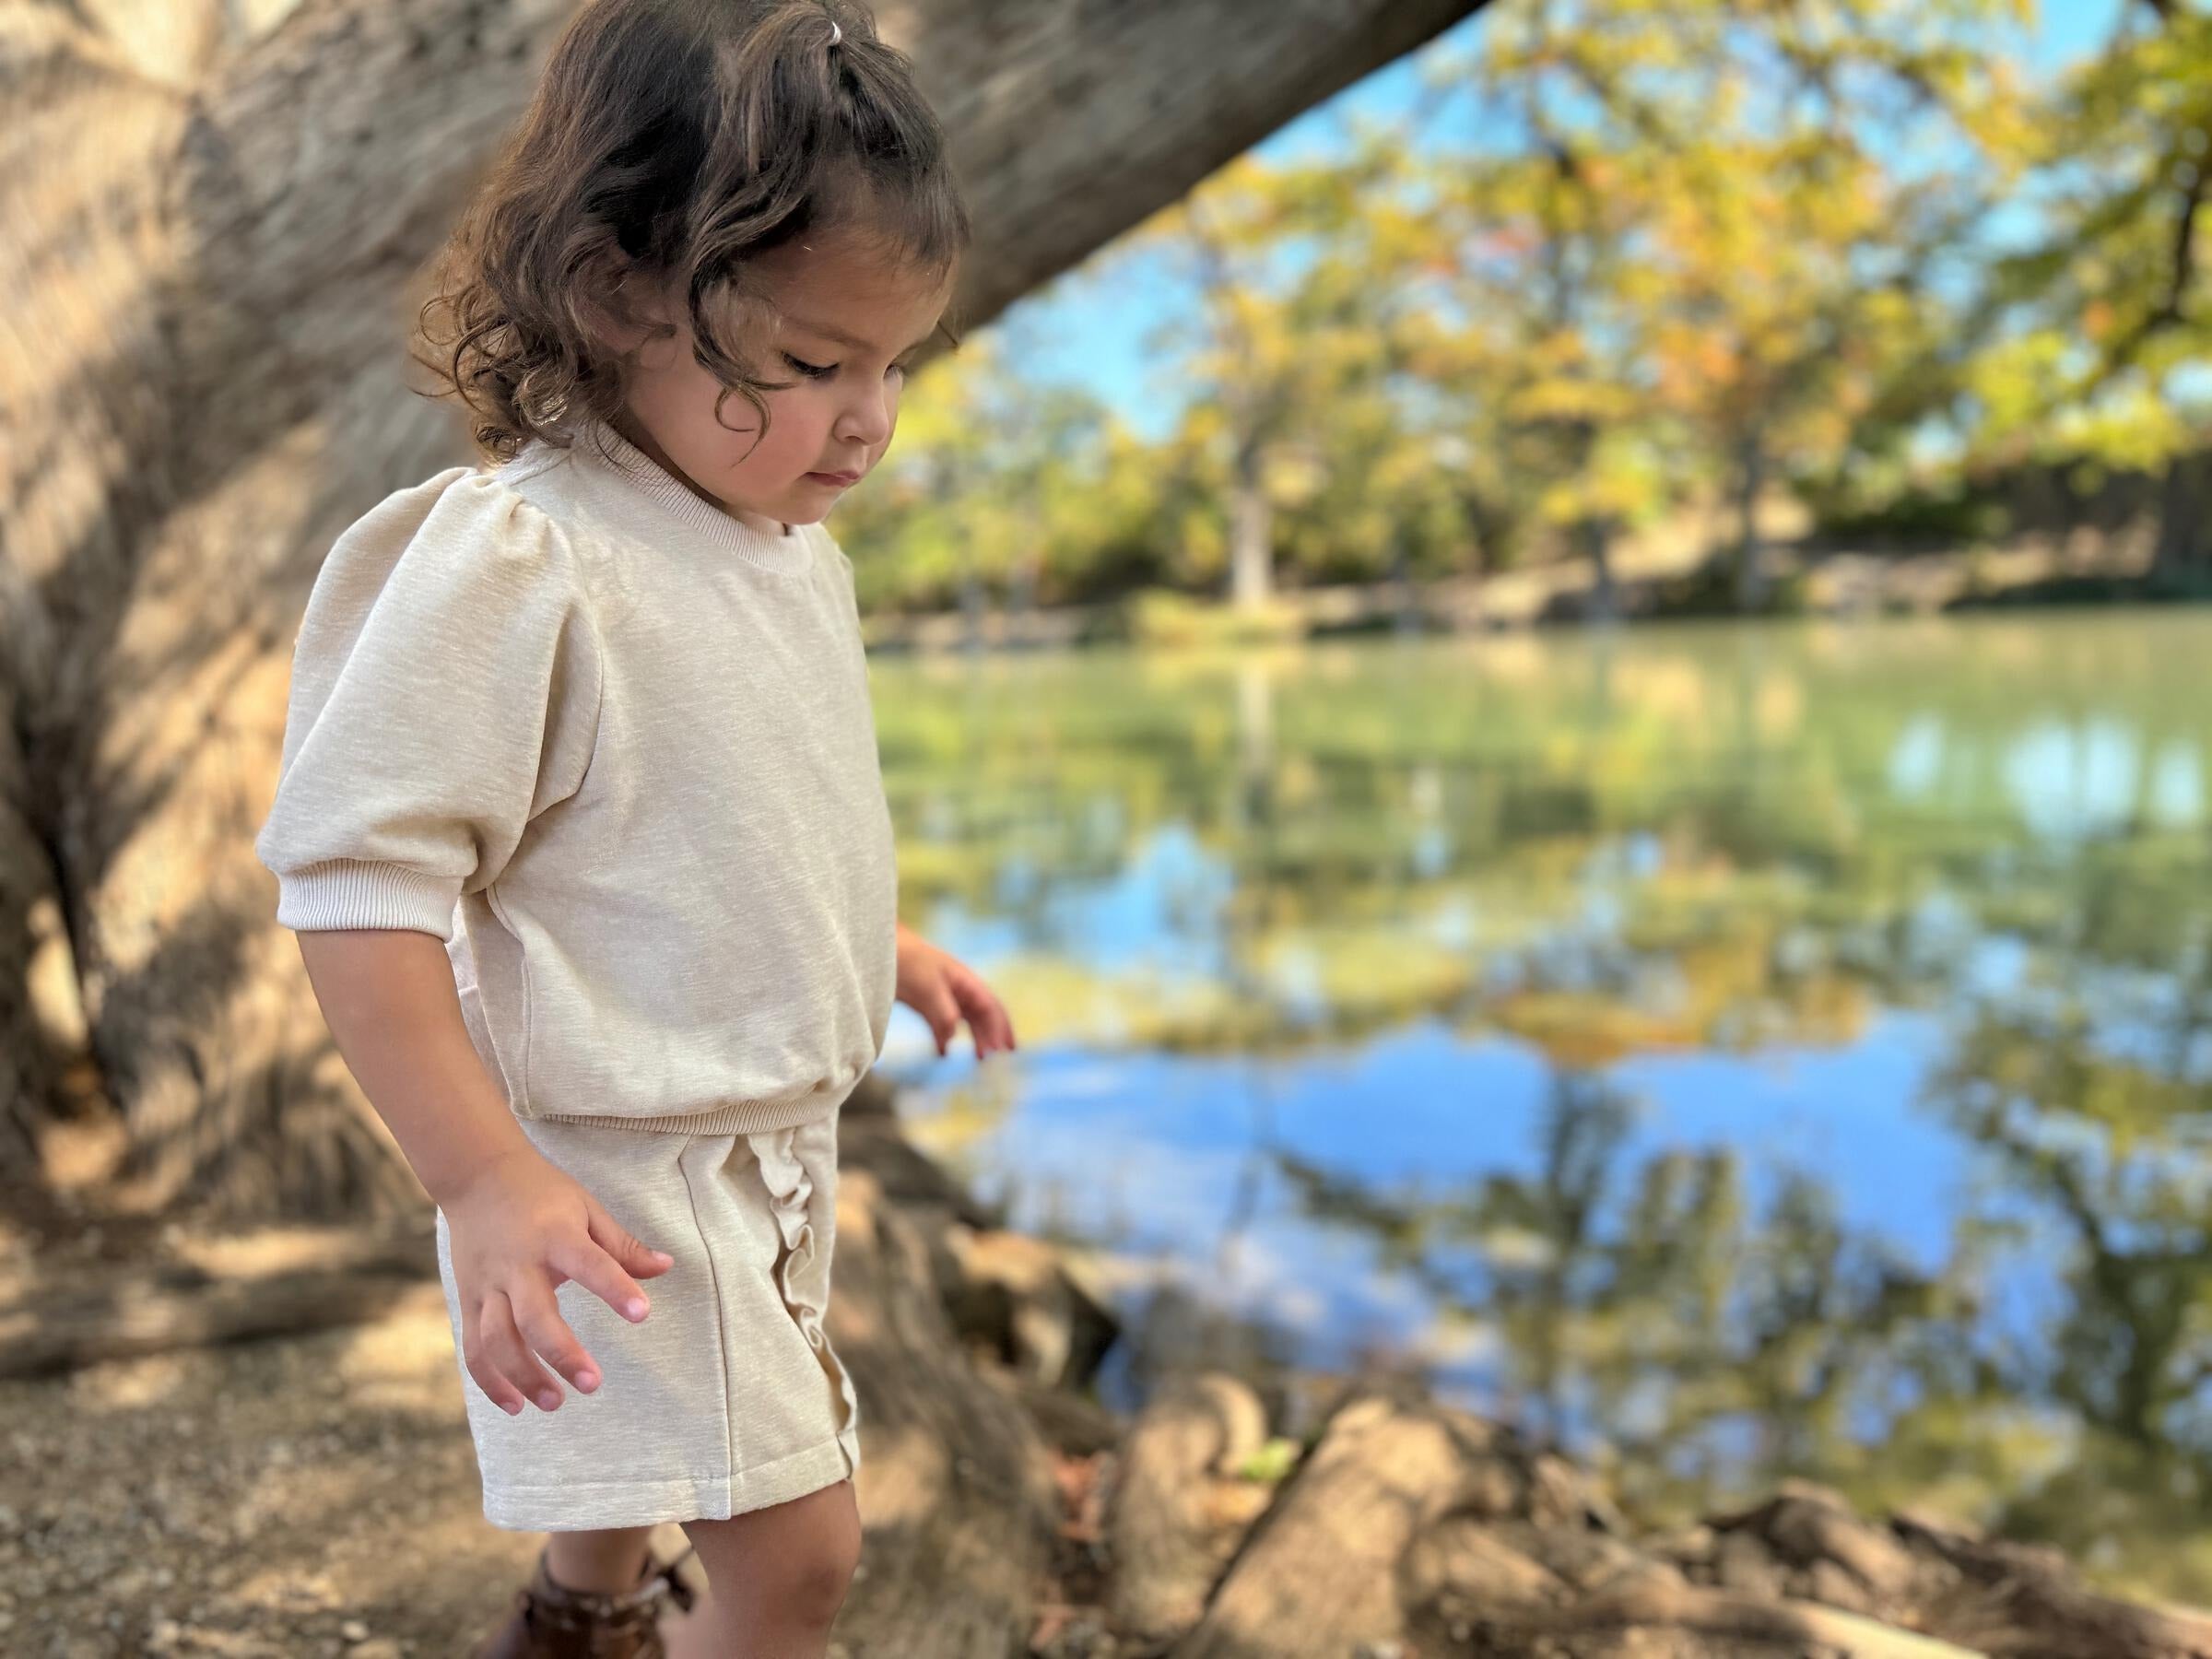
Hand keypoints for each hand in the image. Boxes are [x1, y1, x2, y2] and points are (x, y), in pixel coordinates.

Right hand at [440, 1147, 676, 1415]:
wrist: (476, 1174)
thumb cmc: (541, 1193)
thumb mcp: (587, 1209)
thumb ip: (622, 1245)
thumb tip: (667, 1267)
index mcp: (554, 1235)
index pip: (589, 1264)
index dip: (615, 1288)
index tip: (642, 1314)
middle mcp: (517, 1263)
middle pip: (534, 1316)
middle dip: (561, 1353)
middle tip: (592, 1384)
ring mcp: (487, 1284)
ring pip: (497, 1338)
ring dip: (524, 1375)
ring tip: (555, 1402)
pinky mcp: (468, 1300)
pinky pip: (473, 1347)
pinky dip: (489, 1380)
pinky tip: (515, 1405)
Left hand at [895, 923, 1017, 1059]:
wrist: (882, 951)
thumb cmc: (910, 962)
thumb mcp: (928, 986)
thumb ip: (944, 1010)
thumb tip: (954, 1035)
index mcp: (965, 981)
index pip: (989, 1006)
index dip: (998, 1027)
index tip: (1000, 1049)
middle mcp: (959, 990)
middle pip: (983, 1015)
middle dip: (994, 1034)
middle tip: (1001, 1056)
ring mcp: (943, 998)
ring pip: (966, 1021)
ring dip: (975, 1038)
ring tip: (980, 1059)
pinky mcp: (926, 1006)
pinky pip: (941, 1026)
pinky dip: (944, 1040)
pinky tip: (943, 1054)